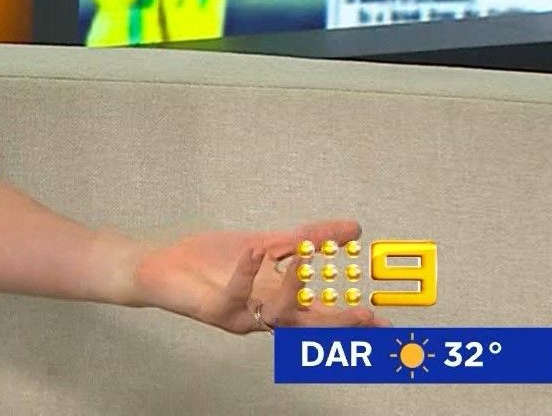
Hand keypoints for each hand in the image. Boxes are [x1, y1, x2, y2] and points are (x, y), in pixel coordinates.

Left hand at [131, 219, 390, 333]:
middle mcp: (265, 315)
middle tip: (367, 316)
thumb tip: (355, 228)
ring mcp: (242, 316)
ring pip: (276, 314)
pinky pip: (237, 295)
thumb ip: (310, 237)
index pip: (324, 312)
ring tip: (304, 262)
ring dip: (293, 290)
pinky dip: (248, 273)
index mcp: (281, 301)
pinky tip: (256, 253)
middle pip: (310, 324)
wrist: (164, 265)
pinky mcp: (217, 310)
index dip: (354, 318)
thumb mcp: (269, 242)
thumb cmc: (213, 260)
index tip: (387, 323)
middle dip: (339, 322)